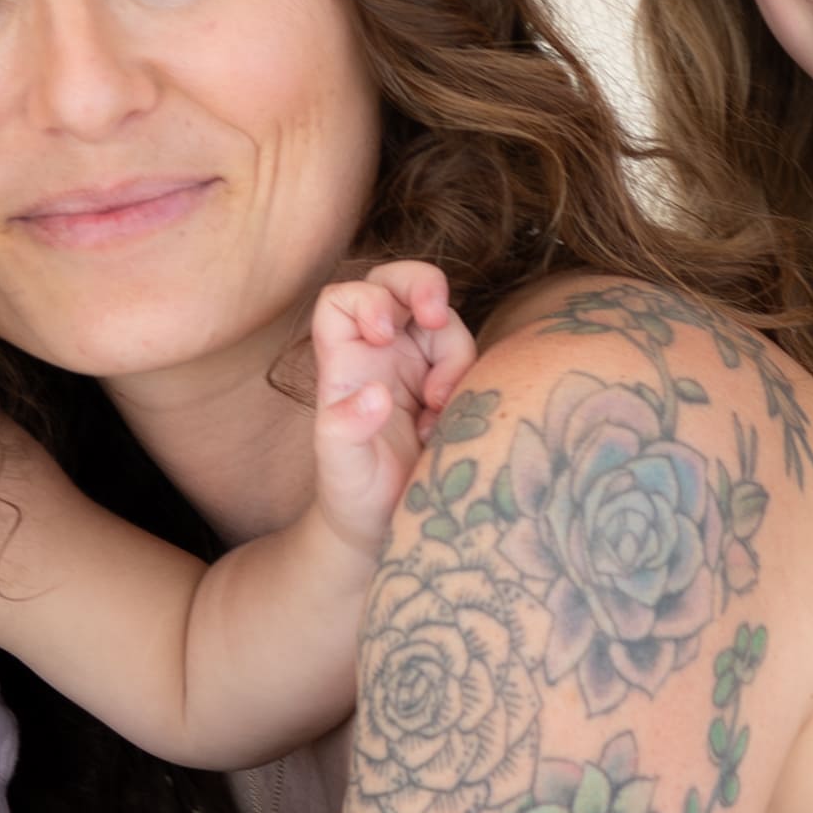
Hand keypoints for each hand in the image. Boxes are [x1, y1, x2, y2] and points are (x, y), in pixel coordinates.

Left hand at [307, 261, 471, 555]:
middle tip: (435, 314)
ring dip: (453, 355)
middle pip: (398, 285)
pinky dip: (470, 381)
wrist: (385, 527)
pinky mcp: (448, 384)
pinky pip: (470, 359)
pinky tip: (451, 422)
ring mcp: (416, 366)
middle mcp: (379, 354)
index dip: (366, 300)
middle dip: (423, 285)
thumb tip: (373, 395)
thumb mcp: (341, 468)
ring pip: (444, 323)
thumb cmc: (352, 495)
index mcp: (343, 362)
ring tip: (440, 410)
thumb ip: (345, 430)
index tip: (382, 333)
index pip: (342, 299)